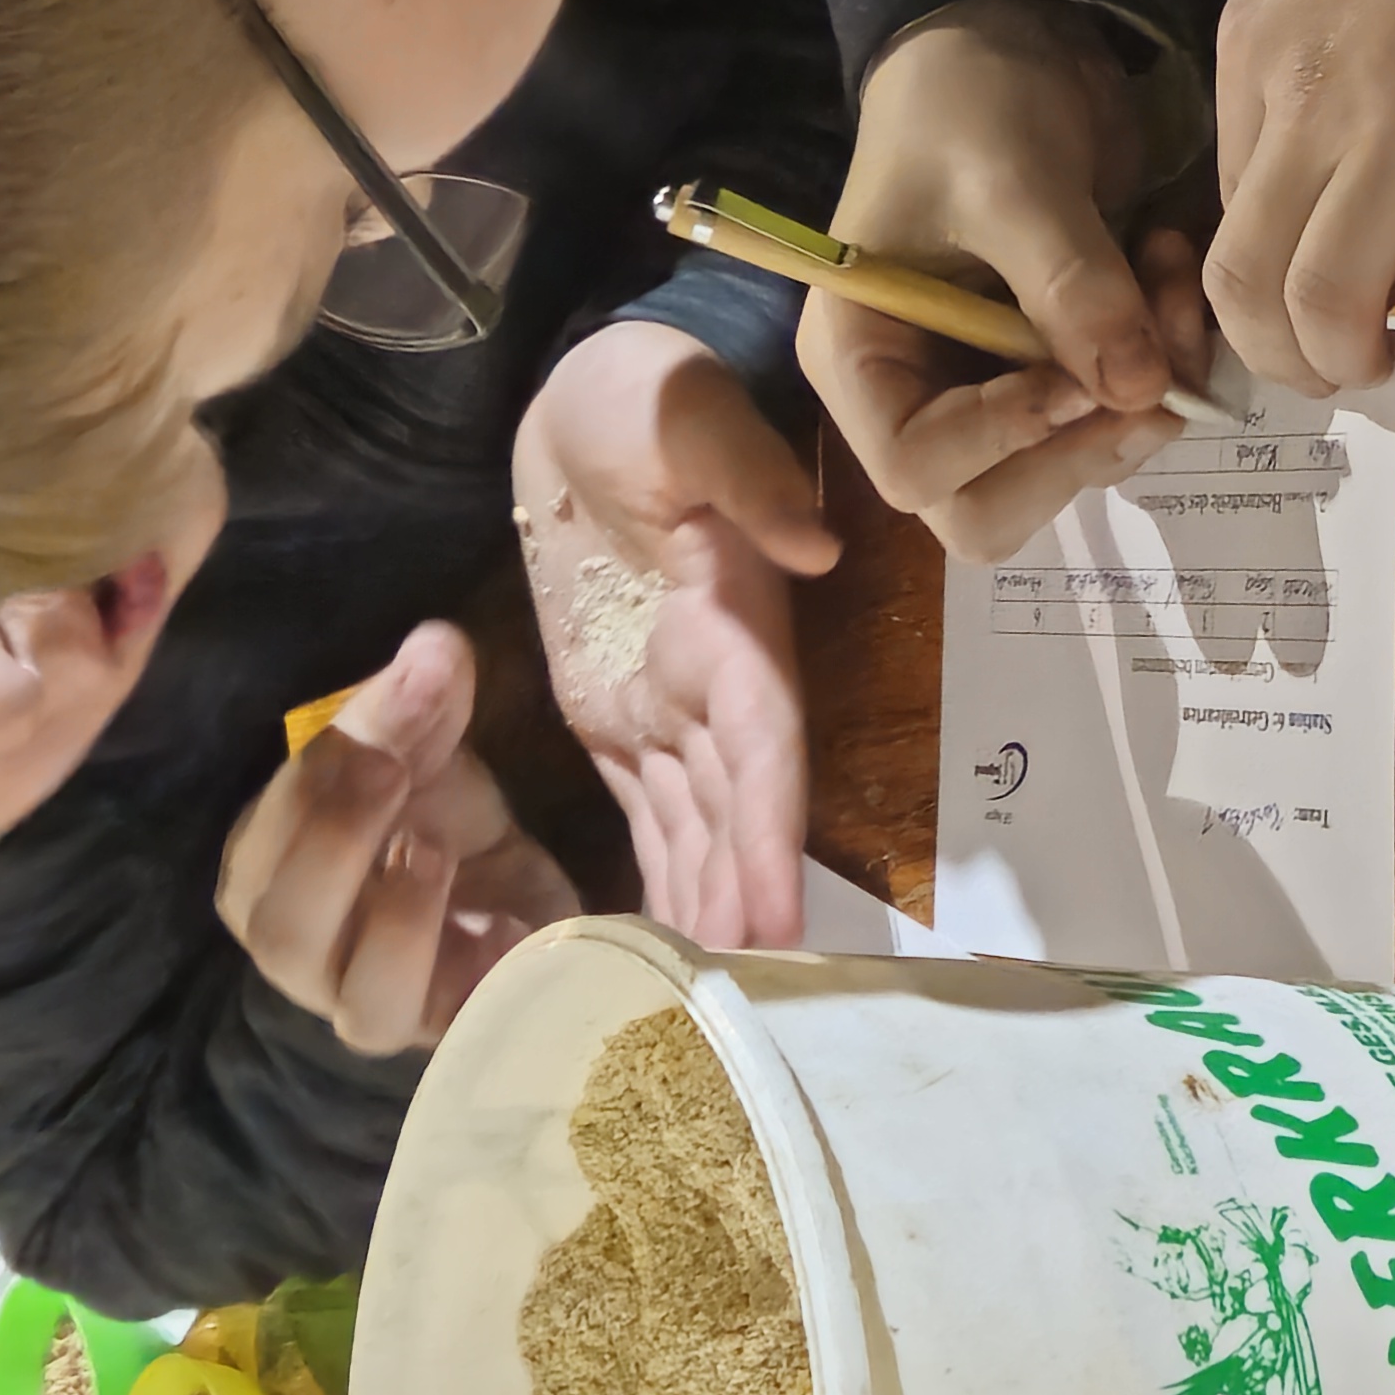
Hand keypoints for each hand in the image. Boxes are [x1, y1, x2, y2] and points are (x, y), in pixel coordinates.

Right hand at [212, 621, 572, 1052]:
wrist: (513, 900)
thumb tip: (435, 645)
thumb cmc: (437, 824)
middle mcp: (303, 955)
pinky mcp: (453, 1038)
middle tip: (391, 771)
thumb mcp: (426, 755)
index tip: (396, 696)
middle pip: (284, 931)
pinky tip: (518, 924)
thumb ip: (420, 708)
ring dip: (400, 926)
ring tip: (438, 851)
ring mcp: (376, 1010)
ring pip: (362, 1007)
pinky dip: (490, 976)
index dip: (320, 770)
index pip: (265, 834)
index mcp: (266, 875)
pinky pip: (461, 1034)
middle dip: (334, 844)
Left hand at [515, 326, 831, 948]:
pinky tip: (660, 946)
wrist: (582, 398)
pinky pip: (645, 810)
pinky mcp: (614, 714)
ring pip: (695, 826)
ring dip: (705, 908)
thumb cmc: (639, 392)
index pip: (762, 740)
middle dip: (744, 902)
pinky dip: (657, 877)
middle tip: (748, 1002)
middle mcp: (709, 678)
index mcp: (732, 616)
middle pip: (737, 808)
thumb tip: (812, 546)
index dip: (771, 831)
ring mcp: (664, 704)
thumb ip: (743, 474)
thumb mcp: (686, 410)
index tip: (782, 914)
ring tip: (705, 1000)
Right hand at [802, 0, 1207, 564]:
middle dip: (1081, 451)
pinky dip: (1164, 365)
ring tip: (1171, 288)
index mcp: (860, 354)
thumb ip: (1071, 288)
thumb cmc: (973, 99)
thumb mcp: (1016, 183)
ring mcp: (990, 389)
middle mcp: (915, 393)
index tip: (1078, 373)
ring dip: (1141, 400)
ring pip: (1068, 468)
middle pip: (988, 508)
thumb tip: (1139, 391)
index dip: (1002, 441)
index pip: (914, 469)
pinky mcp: (1058, 369)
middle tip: (1155, 377)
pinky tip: (1172, 276)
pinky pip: (1117, 416)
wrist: (1015, 36)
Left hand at [1205, 0, 1394, 400]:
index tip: (1293, 313)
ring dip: (1353, 363)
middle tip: (1331, 369)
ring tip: (1392, 361)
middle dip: (1281, 359)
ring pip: (1329, 306)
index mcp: (1253, 56)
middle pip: (1245, 285)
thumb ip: (1286, 79)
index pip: (1214, 219)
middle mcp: (1308, 101)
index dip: (1249, 295)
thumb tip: (1301, 194)